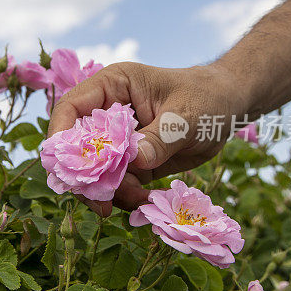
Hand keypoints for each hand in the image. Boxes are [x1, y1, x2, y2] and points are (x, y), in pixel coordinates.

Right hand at [47, 62, 246, 214]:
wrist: (229, 108)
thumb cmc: (208, 97)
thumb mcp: (187, 114)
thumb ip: (159, 137)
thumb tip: (133, 160)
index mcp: (111, 87)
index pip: (71, 108)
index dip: (61, 136)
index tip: (66, 166)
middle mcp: (107, 114)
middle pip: (77, 148)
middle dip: (86, 177)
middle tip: (102, 203)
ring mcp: (118, 141)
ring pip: (96, 172)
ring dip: (110, 191)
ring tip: (138, 200)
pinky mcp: (132, 163)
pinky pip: (118, 184)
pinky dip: (126, 197)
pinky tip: (146, 200)